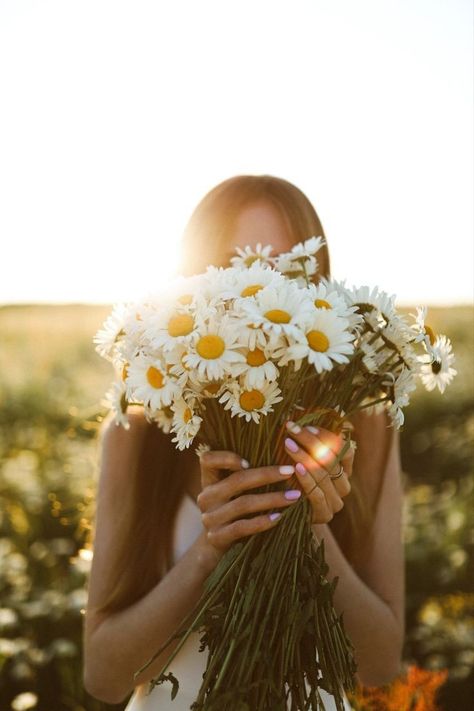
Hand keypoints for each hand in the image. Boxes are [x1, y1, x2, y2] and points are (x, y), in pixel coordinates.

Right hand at [195, 450, 302, 570]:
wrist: (218, 545)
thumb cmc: (233, 508)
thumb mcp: (231, 490)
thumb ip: (244, 473)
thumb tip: (282, 449)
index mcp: (208, 480)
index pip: (207, 459)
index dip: (226, 457)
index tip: (250, 460)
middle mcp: (206, 497)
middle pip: (236, 481)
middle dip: (266, 475)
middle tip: (290, 472)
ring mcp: (210, 518)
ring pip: (243, 504)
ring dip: (272, 499)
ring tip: (294, 496)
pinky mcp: (217, 537)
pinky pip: (242, 527)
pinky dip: (262, 521)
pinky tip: (280, 517)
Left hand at [283, 421, 354, 523]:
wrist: (289, 514)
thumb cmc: (294, 480)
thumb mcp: (302, 459)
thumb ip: (308, 443)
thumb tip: (300, 416)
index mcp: (345, 471)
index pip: (345, 449)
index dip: (327, 436)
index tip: (307, 425)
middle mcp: (344, 486)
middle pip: (332, 459)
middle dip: (310, 441)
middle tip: (292, 429)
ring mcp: (336, 502)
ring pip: (324, 475)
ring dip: (304, 456)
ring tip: (288, 443)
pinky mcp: (324, 514)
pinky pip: (318, 494)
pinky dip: (307, 480)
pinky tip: (296, 468)